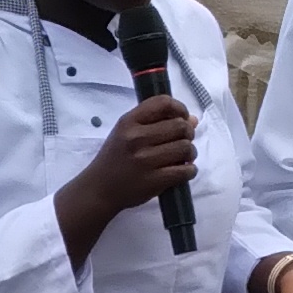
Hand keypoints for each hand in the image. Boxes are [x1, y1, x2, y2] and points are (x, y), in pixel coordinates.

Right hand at [58, 95, 202, 238]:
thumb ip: (156, 122)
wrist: (100, 189)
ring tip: (183, 158)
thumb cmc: (115, 158)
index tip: (182, 118)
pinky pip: (185, 171)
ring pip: (186, 148)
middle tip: (182, 141)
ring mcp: (145, 160)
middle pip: (180, 126)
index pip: (164, 103)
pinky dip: (190, 170)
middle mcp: (136, 138)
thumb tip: (192, 119)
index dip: (180, 108)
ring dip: (190, 153)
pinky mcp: (154, 180)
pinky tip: (182, 171)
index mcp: (129, 122)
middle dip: (188, 133)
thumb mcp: (127, 132)